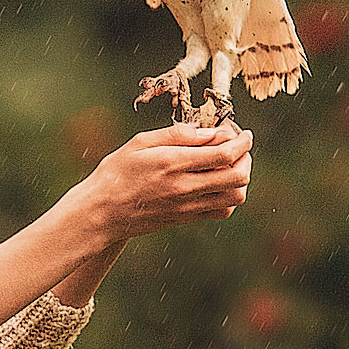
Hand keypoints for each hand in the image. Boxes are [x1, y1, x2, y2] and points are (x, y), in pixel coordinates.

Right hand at [74, 121, 251, 242]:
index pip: (225, 153)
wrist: (102, 212)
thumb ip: (176, 134)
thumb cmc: (116, 172)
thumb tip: (207, 130)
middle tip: (239, 146)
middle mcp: (185, 187)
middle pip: (238, 176)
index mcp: (173, 163)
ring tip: (230, 163)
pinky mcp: (186, 218)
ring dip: (241, 178)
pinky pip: (223, 211)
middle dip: (246, 157)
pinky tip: (218, 182)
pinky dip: (230, 196)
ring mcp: (188, 206)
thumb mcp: (140, 142)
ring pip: (236, 196)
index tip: (241, 132)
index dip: (242, 141)